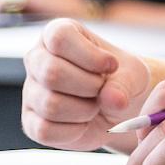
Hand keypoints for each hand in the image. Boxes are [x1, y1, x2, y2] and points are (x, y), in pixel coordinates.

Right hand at [20, 18, 151, 150]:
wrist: (120, 107)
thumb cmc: (122, 79)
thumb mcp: (133, 74)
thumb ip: (125, 83)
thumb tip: (112, 99)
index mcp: (58, 34)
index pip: (60, 38)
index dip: (90, 56)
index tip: (112, 65)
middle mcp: (37, 60)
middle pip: (52, 73)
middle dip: (90, 86)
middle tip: (104, 89)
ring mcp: (30, 92)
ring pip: (50, 104)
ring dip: (85, 109)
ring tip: (96, 105)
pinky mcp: (30, 122)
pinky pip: (46, 130)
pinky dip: (75, 130)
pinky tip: (85, 122)